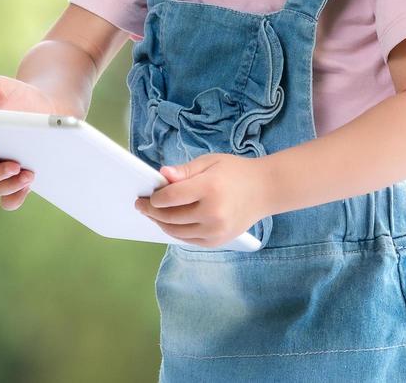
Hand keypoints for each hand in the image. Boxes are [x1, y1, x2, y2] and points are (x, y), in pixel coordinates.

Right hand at [0, 73, 61, 210]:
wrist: (49, 109)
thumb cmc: (22, 98)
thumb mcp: (6, 86)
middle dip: (0, 174)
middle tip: (16, 164)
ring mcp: (4, 174)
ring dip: (11, 185)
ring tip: (29, 173)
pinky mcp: (20, 182)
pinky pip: (12, 199)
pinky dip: (17, 197)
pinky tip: (30, 186)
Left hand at [133, 153, 269, 247]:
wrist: (264, 190)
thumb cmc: (235, 172)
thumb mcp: (210, 162)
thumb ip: (184, 171)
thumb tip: (162, 175)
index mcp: (210, 189)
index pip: (171, 198)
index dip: (154, 198)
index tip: (146, 194)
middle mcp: (212, 213)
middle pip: (171, 217)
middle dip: (152, 211)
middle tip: (141, 205)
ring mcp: (215, 231)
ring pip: (176, 232)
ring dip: (161, 223)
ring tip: (152, 214)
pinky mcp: (217, 242)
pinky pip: (188, 240)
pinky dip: (175, 232)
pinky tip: (169, 222)